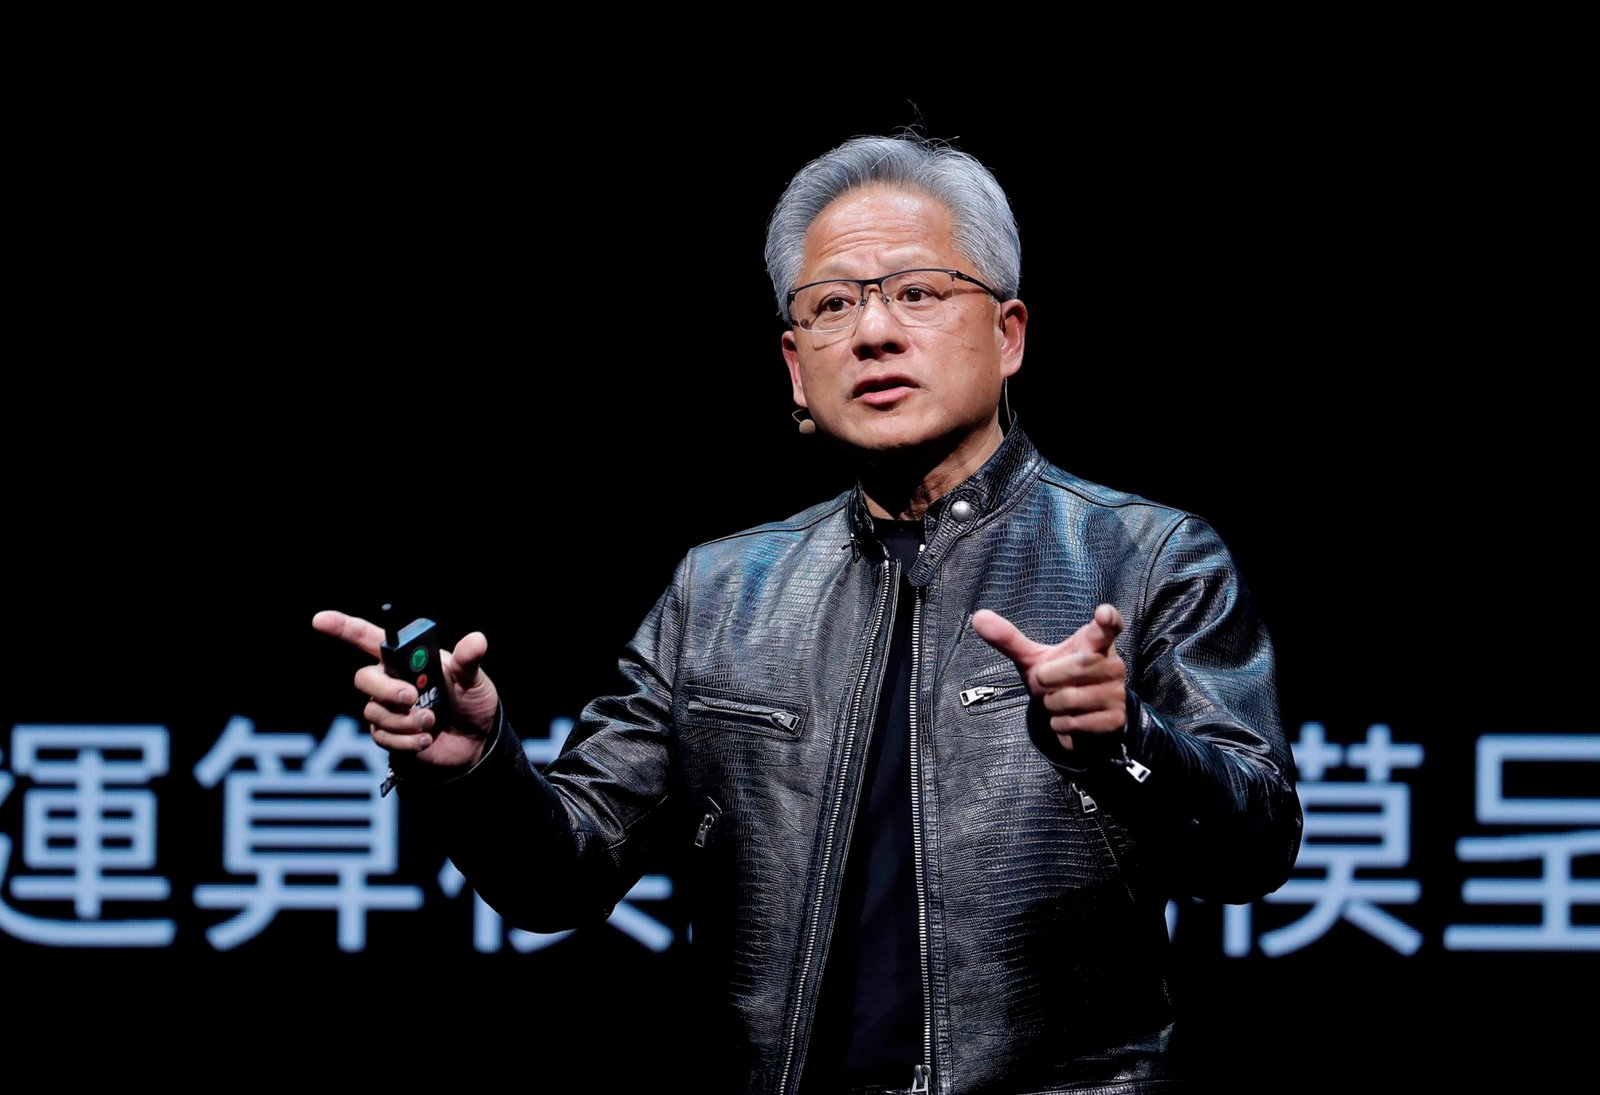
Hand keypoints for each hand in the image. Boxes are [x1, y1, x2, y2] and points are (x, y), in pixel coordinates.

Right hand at [311, 610, 499, 768]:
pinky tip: (426, 739)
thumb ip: (468, 661)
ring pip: (374, 711)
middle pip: (364, 678)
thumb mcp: (474, 680)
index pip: (368, 638)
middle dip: (385, 689)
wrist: (475, 742)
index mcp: (408, 659)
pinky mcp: (389, 734)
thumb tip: (476, 640)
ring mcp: (388, 708)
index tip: (320, 619)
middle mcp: (392, 680)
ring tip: (431, 721)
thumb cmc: (472, 702)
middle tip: (411, 697)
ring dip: (405, 720)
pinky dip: (406, 740)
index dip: (343, 627)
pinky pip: (382, 736)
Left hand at [970, 604, 1126, 751]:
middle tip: (1046, 682)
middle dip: (1049, 678)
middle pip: (1077, 667)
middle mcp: (1112, 664)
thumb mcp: (1034, 659)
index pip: (1108, 625)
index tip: (1103, 613)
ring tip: (1057, 701)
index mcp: (1094, 642)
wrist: (1081, 718)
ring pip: (1071, 699)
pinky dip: (1059, 725)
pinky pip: (1074, 723)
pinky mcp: (1114, 719)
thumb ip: (1009, 639)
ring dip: (1052, 705)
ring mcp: (1116, 692)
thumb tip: (977, 616)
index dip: (1107, 619)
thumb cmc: (1058, 679)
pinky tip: (1066, 718)